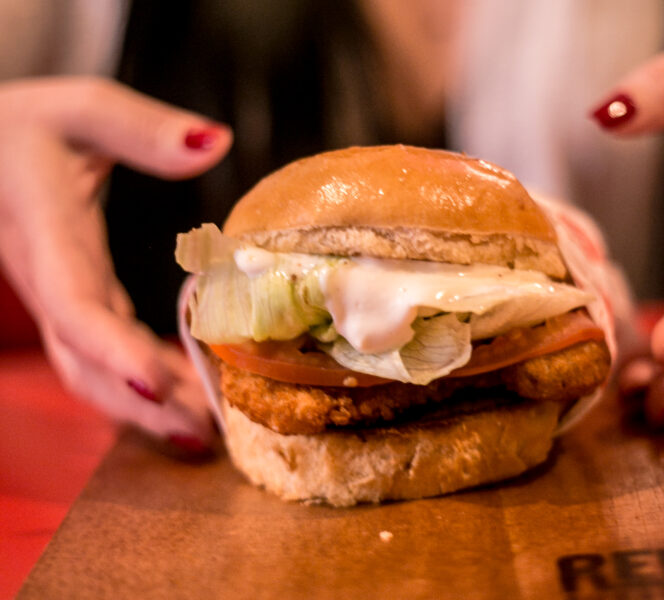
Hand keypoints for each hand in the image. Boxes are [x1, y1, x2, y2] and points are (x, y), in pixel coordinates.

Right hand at [0, 77, 231, 447]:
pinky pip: (108, 353)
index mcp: (47, 238)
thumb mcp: (82, 109)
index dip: (112, 350)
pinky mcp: (79, 298)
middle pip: (86, 363)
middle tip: (206, 432)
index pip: (75, 306)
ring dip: (147, 405)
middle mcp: (51, 282)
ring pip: (94, 370)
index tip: (156, 384)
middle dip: (140, 405)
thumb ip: (142, 128)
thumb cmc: (28, 125)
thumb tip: (215, 142)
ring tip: (210, 429)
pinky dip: (148, 379)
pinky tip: (192, 392)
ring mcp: (63, 297)